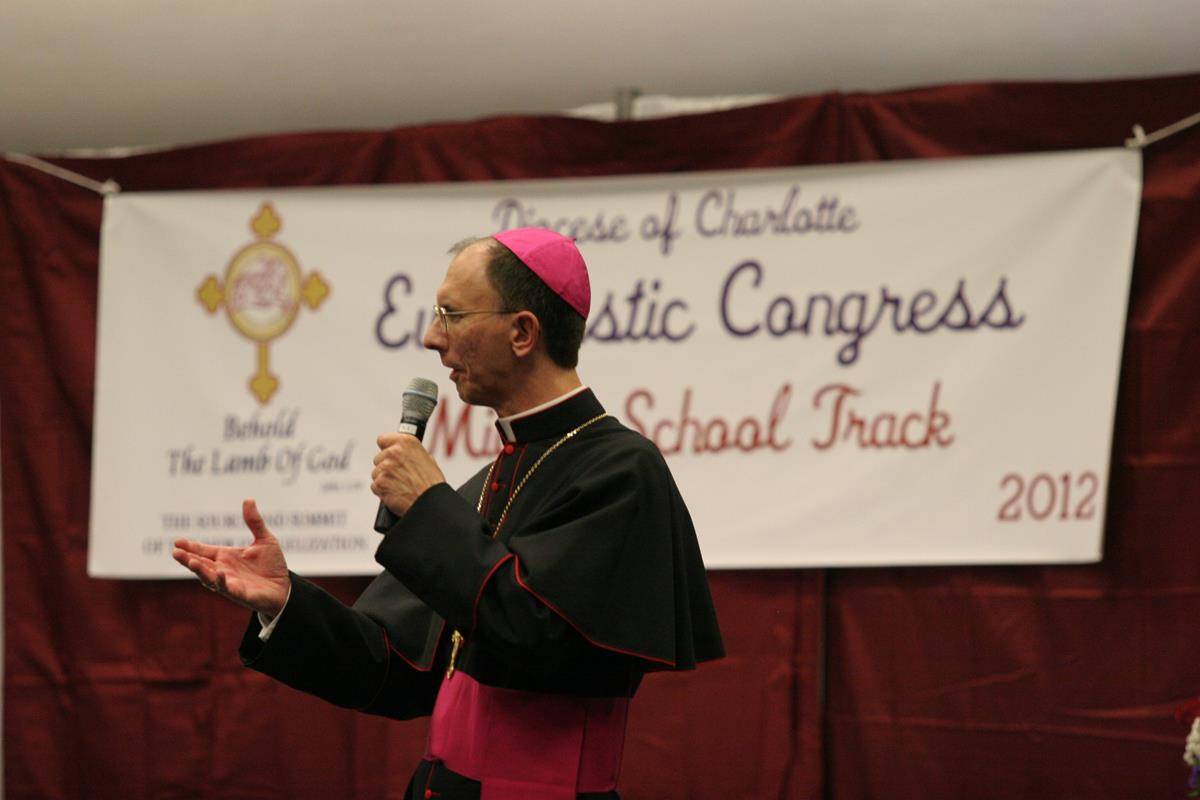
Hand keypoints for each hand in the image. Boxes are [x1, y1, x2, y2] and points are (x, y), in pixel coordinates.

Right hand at [172, 499, 290, 616]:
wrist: (285, 587)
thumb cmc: (272, 564)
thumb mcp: (265, 539)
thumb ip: (254, 522)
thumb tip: (248, 499)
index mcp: (226, 557)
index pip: (204, 551)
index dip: (191, 547)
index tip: (177, 541)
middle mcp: (224, 570)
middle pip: (201, 565)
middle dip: (188, 559)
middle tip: (175, 552)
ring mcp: (230, 583)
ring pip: (210, 578)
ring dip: (201, 571)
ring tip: (191, 562)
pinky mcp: (241, 594)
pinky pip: (229, 589)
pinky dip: (223, 582)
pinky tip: (220, 574)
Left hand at [371, 432, 444, 515]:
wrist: (430, 503)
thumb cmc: (431, 484)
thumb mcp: (428, 460)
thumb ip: (411, 453)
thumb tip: (404, 453)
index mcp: (406, 442)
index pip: (383, 439)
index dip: (387, 448)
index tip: (390, 454)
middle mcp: (394, 452)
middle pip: (379, 458)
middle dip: (386, 466)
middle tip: (400, 475)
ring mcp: (385, 468)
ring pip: (376, 473)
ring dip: (384, 479)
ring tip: (400, 486)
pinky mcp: (379, 483)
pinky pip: (375, 486)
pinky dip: (382, 491)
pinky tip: (395, 493)